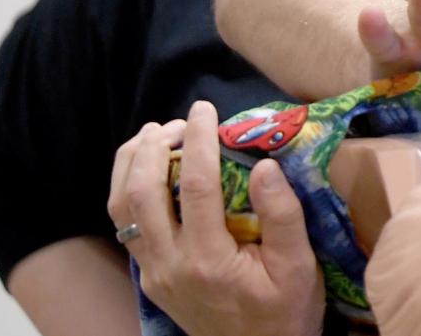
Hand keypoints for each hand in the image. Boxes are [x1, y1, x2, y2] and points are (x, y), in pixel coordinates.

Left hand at [107, 100, 324, 335]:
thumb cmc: (284, 311)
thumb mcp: (299, 266)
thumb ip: (283, 216)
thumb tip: (265, 165)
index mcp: (208, 260)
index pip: (196, 185)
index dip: (199, 140)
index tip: (206, 108)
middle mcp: (169, 265)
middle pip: (142, 193)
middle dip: (155, 146)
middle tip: (180, 121)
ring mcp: (153, 272)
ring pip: (122, 209)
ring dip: (132, 164)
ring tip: (156, 134)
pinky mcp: (149, 276)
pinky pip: (126, 224)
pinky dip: (129, 187)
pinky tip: (148, 168)